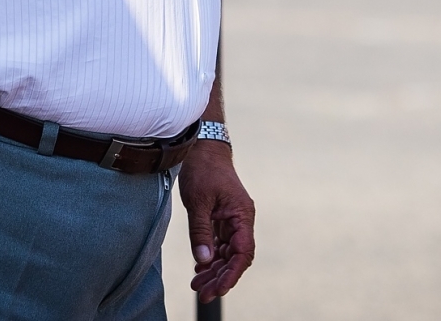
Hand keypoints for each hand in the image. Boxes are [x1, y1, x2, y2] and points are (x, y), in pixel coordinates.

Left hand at [179, 139, 254, 302]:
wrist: (203, 147)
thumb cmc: (203, 169)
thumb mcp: (198, 201)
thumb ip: (201, 232)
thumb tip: (204, 260)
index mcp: (242, 215)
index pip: (243, 253)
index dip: (232, 274)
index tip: (219, 289)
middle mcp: (241, 220)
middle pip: (235, 257)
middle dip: (220, 277)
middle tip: (203, 293)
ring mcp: (231, 219)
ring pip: (226, 253)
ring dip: (214, 270)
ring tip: (198, 285)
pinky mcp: (221, 217)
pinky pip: (219, 243)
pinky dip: (210, 257)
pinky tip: (200, 268)